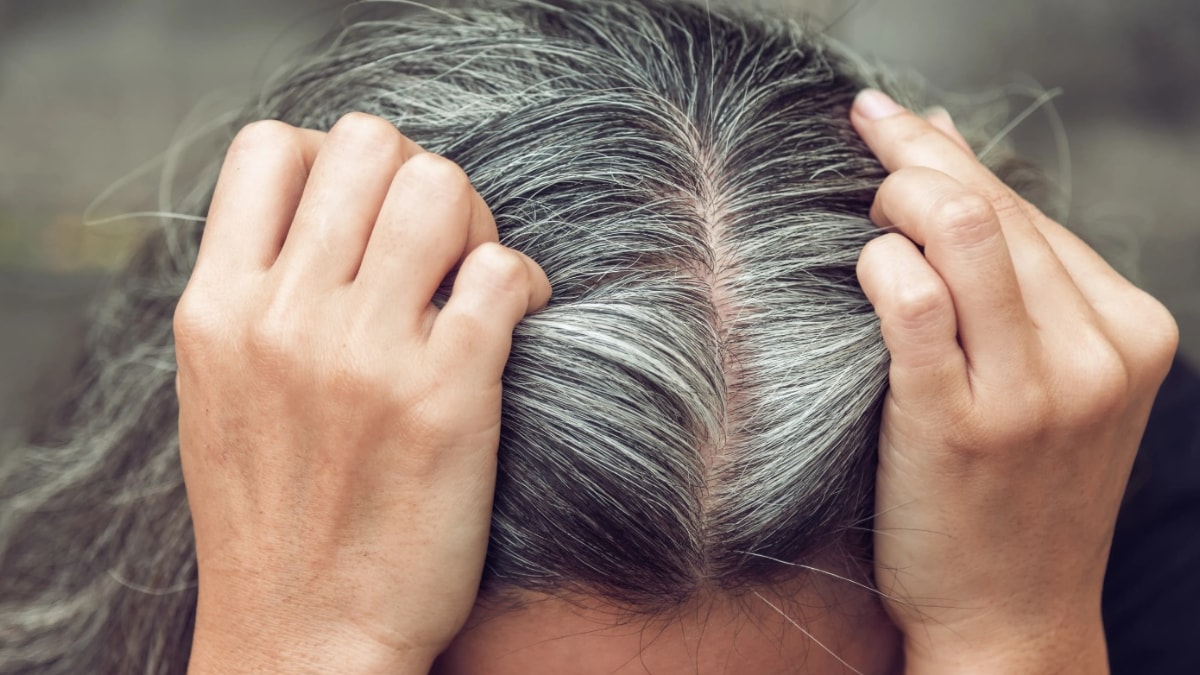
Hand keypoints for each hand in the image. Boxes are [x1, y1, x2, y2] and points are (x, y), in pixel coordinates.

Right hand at [174, 113, 550, 673]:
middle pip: (369, 143)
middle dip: (414, 177)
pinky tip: (511, 318)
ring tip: (471, 277)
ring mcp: (365, 354)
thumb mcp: (220, 389)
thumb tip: (326, 214)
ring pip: (441, 187)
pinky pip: (502, 272)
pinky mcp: (446, 396)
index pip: (271, 146)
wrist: (304, 637)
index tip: (362, 218)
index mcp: (217, 308)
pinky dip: (521, 279)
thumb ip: (256, 295)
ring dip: (472, 220)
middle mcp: (285, 317)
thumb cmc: (271, 516)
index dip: (332, 160)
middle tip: (433, 244)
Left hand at [852, 91, 1177, 673]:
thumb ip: (1011, 272)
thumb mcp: (1048, 376)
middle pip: (992, 206)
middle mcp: (1094, 352)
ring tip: (864, 212)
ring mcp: (1034, 391)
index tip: (898, 124)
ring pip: (961, 230)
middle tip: (863, 145)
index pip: (1026, 207)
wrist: (1011, 615)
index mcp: (1128, 329)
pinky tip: (861, 269)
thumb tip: (945, 150)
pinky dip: (878, 265)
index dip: (950, 154)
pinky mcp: (961, 425)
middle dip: (913, 157)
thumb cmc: (1015, 490)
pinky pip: (913, 301)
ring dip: (895, 198)